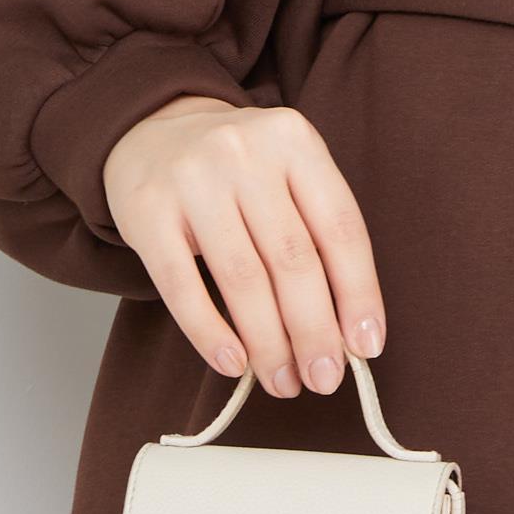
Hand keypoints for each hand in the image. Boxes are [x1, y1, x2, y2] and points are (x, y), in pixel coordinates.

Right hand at [100, 95, 385, 400]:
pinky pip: (183, 286)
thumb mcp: (286, 174)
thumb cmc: (237, 171)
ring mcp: (193, 180)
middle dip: (314, 331)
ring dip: (268, 344)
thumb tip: (346, 333)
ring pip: (243, 279)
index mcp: (294, 142)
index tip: (366, 347)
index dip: (359, 293)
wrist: (152, 131)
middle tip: (324, 379)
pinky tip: (232, 364)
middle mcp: (246, 154)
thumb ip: (316, 236)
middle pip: (293, 260)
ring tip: (283, 381)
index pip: (340, 228)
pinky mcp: (147, 212)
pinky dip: (210, 333)